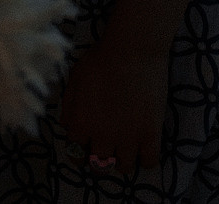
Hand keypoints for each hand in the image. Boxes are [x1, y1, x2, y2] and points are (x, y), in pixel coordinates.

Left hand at [59, 39, 167, 175]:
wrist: (132, 50)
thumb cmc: (100, 59)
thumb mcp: (75, 79)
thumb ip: (69, 106)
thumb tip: (67, 126)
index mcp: (81, 124)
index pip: (74, 154)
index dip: (79, 151)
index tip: (85, 147)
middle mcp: (102, 137)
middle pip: (98, 166)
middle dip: (99, 160)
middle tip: (105, 150)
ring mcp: (128, 139)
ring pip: (123, 168)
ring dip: (122, 160)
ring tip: (125, 148)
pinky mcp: (150, 134)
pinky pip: (149, 162)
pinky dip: (146, 158)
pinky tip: (144, 147)